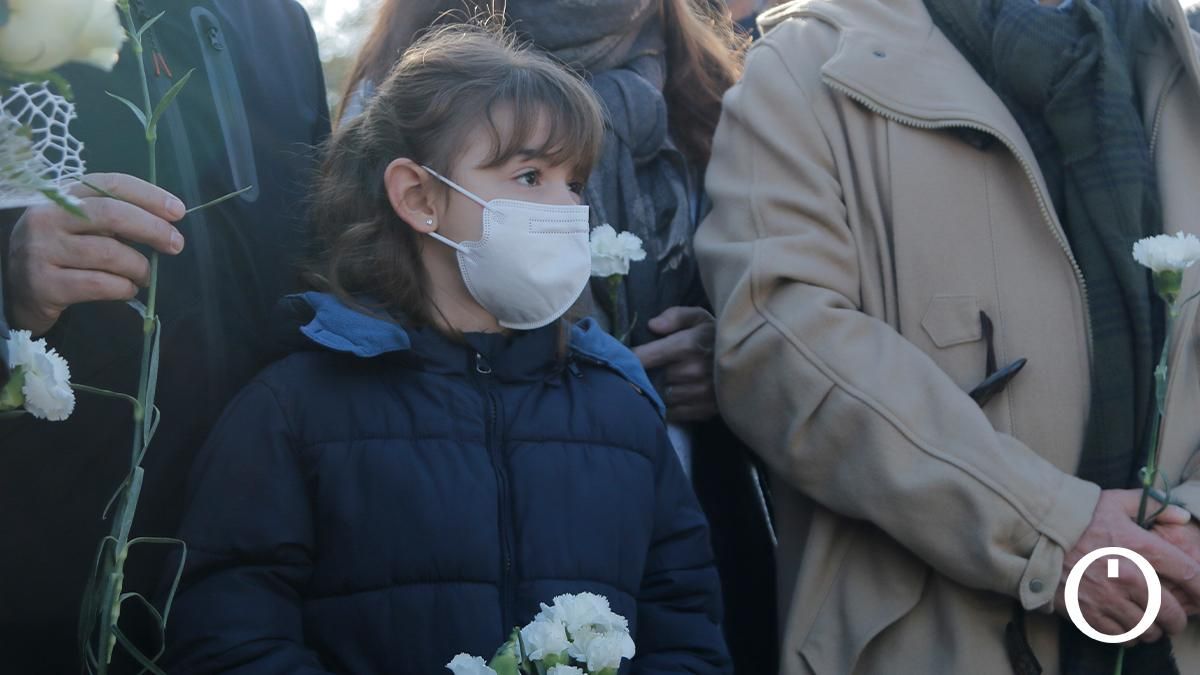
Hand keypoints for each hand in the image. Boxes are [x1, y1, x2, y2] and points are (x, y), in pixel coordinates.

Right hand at [6, 173, 185, 335]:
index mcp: (62, 194)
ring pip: (109, 253)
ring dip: (139, 267)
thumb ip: (115, 218)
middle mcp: (47, 217)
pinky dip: (123, 288)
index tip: (178, 211)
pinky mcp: (44, 284)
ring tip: (144, 275)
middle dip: (153, 229)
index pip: (111, 184)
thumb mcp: (82, 225)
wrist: (19, 290)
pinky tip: (127, 289)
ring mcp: (41, 249)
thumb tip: (166, 222)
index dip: (150, 195)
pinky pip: (99, 284)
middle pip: (112, 214)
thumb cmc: (63, 252)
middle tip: (175, 244)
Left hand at [632, 306, 717, 422]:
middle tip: (649, 371)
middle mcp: (692, 371)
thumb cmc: (718, 335)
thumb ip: (675, 316)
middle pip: (653, 379)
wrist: (754, 359)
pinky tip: (676, 396)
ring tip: (663, 383)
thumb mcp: (699, 317)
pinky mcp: (706, 410)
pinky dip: (672, 406)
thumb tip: (652, 326)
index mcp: (687, 345)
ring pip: (663, 397)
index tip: (624, 359)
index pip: (644, 357)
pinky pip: (676, 413)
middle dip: (648, 375)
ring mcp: (700, 393)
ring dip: (660, 392)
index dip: (630, 359)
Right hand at [1055, 489, 1198, 643]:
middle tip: (1175, 619)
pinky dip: (1129, 636)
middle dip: (1177, 619)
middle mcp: (1128, 576)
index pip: (1188, 572)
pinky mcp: (1086, 613)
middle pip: (1169, 611)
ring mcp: (1106, 598)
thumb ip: (1151, 505)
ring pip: (1146, 629)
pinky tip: (1127, 629)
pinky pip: (1119, 636)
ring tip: (1151, 626)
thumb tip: (1181, 516)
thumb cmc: (1075, 516)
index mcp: (1139, 547)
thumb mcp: (1114, 501)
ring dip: (1153, 630)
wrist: (1032, 533)